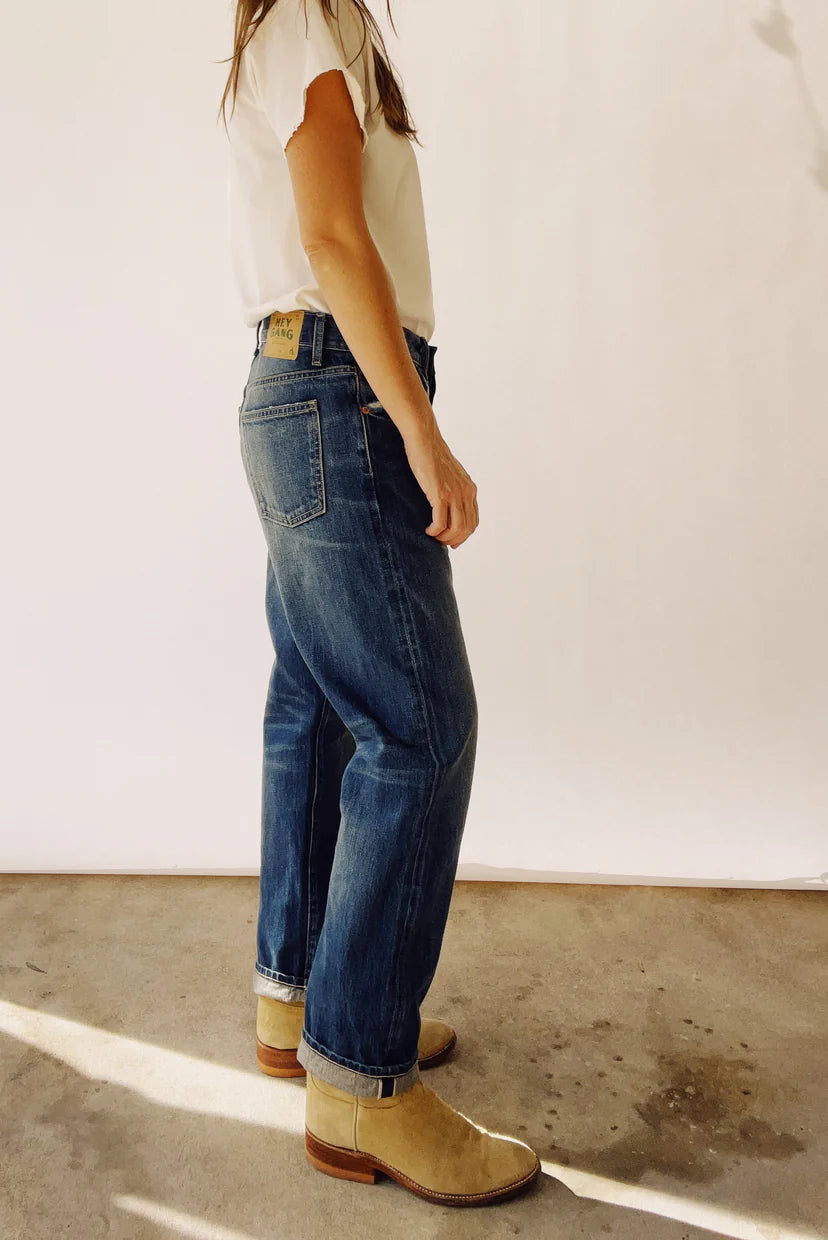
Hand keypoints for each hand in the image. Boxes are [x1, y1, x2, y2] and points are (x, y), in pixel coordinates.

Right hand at [404, 422, 478, 547]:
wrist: (425, 439)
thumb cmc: (432, 456)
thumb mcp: (449, 475)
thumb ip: (453, 489)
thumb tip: (446, 504)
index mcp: (470, 489)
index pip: (473, 521)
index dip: (463, 535)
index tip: (451, 541)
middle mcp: (466, 493)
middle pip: (467, 528)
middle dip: (454, 540)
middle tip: (440, 542)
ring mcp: (454, 494)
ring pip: (456, 528)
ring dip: (444, 538)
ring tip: (433, 536)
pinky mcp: (440, 494)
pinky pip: (441, 522)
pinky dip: (435, 531)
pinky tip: (428, 530)